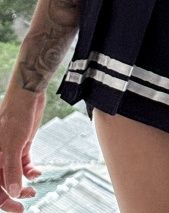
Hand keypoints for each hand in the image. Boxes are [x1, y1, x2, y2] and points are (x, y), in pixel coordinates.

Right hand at [0, 89, 44, 210]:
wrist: (28, 95)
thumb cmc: (15, 115)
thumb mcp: (12, 145)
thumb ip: (11, 170)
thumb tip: (12, 192)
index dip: (3, 201)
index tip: (17, 209)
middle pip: (1, 184)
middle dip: (13, 196)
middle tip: (26, 202)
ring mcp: (9, 152)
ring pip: (13, 176)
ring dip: (22, 185)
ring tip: (33, 189)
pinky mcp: (20, 146)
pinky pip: (22, 165)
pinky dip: (29, 172)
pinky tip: (37, 173)